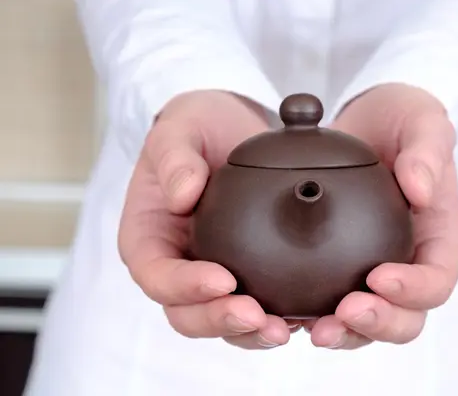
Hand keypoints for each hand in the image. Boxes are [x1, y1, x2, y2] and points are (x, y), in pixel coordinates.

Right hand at [118, 91, 298, 348]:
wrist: (232, 129)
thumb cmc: (197, 128)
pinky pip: (260, 307)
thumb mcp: (180, 128)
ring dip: (252, 332)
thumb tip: (182, 196)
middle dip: (220, 321)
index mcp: (150, 238)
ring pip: (224, 320)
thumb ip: (174, 157)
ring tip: (285, 328)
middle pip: (187, 312)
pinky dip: (279, 316)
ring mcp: (212, 274)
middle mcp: (178, 264)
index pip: (157, 274)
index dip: (184, 286)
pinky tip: (305, 314)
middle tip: (258, 316)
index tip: (222, 279)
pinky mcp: (249, 274)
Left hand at [306, 84, 457, 348]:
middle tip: (345, 313)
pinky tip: (285, 312)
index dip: (414, 289)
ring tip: (314, 330)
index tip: (379, 276)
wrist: (364, 122)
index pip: (437, 279)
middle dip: (378, 324)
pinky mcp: (338, 268)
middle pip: (405, 316)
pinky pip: (328, 302)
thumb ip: (427, 150)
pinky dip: (311, 314)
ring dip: (343, 332)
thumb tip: (421, 191)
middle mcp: (407, 262)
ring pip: (365, 321)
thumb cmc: (401, 119)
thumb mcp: (421, 119)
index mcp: (436, 237)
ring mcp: (371, 269)